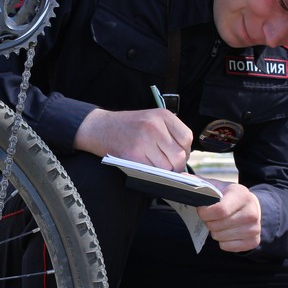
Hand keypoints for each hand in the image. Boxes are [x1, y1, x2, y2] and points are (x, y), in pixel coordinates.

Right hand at [74, 108, 192, 170]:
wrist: (100, 128)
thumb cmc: (128, 126)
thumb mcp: (152, 119)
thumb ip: (169, 132)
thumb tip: (184, 156)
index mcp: (162, 115)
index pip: (187, 138)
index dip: (185, 150)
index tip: (178, 154)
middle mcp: (154, 126)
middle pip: (179, 156)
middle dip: (176, 165)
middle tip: (168, 165)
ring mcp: (144, 141)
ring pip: (166, 167)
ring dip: (162, 170)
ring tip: (152, 162)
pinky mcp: (133, 155)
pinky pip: (152, 171)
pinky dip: (150, 172)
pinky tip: (144, 164)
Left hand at [196, 181, 260, 252]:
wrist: (252, 208)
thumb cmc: (229, 197)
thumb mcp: (217, 187)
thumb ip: (199, 182)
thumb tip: (180, 178)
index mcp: (241, 195)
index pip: (220, 210)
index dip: (205, 213)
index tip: (201, 209)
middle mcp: (252, 212)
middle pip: (217, 225)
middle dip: (208, 222)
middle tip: (211, 216)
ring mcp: (254, 228)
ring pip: (220, 237)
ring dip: (214, 232)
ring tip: (220, 223)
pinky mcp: (253, 241)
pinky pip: (227, 246)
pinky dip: (222, 241)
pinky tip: (227, 231)